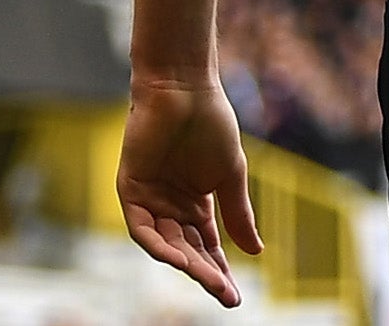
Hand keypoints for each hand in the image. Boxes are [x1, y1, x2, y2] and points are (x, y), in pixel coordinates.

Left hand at [118, 77, 262, 307]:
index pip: (208, 247)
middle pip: (189, 251)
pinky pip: (142, 229)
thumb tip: (256, 252)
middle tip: (226, 295)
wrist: (185, 91)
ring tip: (206, 278)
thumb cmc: (211, 126)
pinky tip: (178, 258)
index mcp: (197, 204)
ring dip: (185, 264)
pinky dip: (158, 245)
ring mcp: (150, 201)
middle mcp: (172, 208)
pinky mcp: (131, 192)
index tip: (235, 297)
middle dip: (206, 274)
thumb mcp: (231, 175)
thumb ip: (238, 214)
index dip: (221, 270)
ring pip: (166, 245)